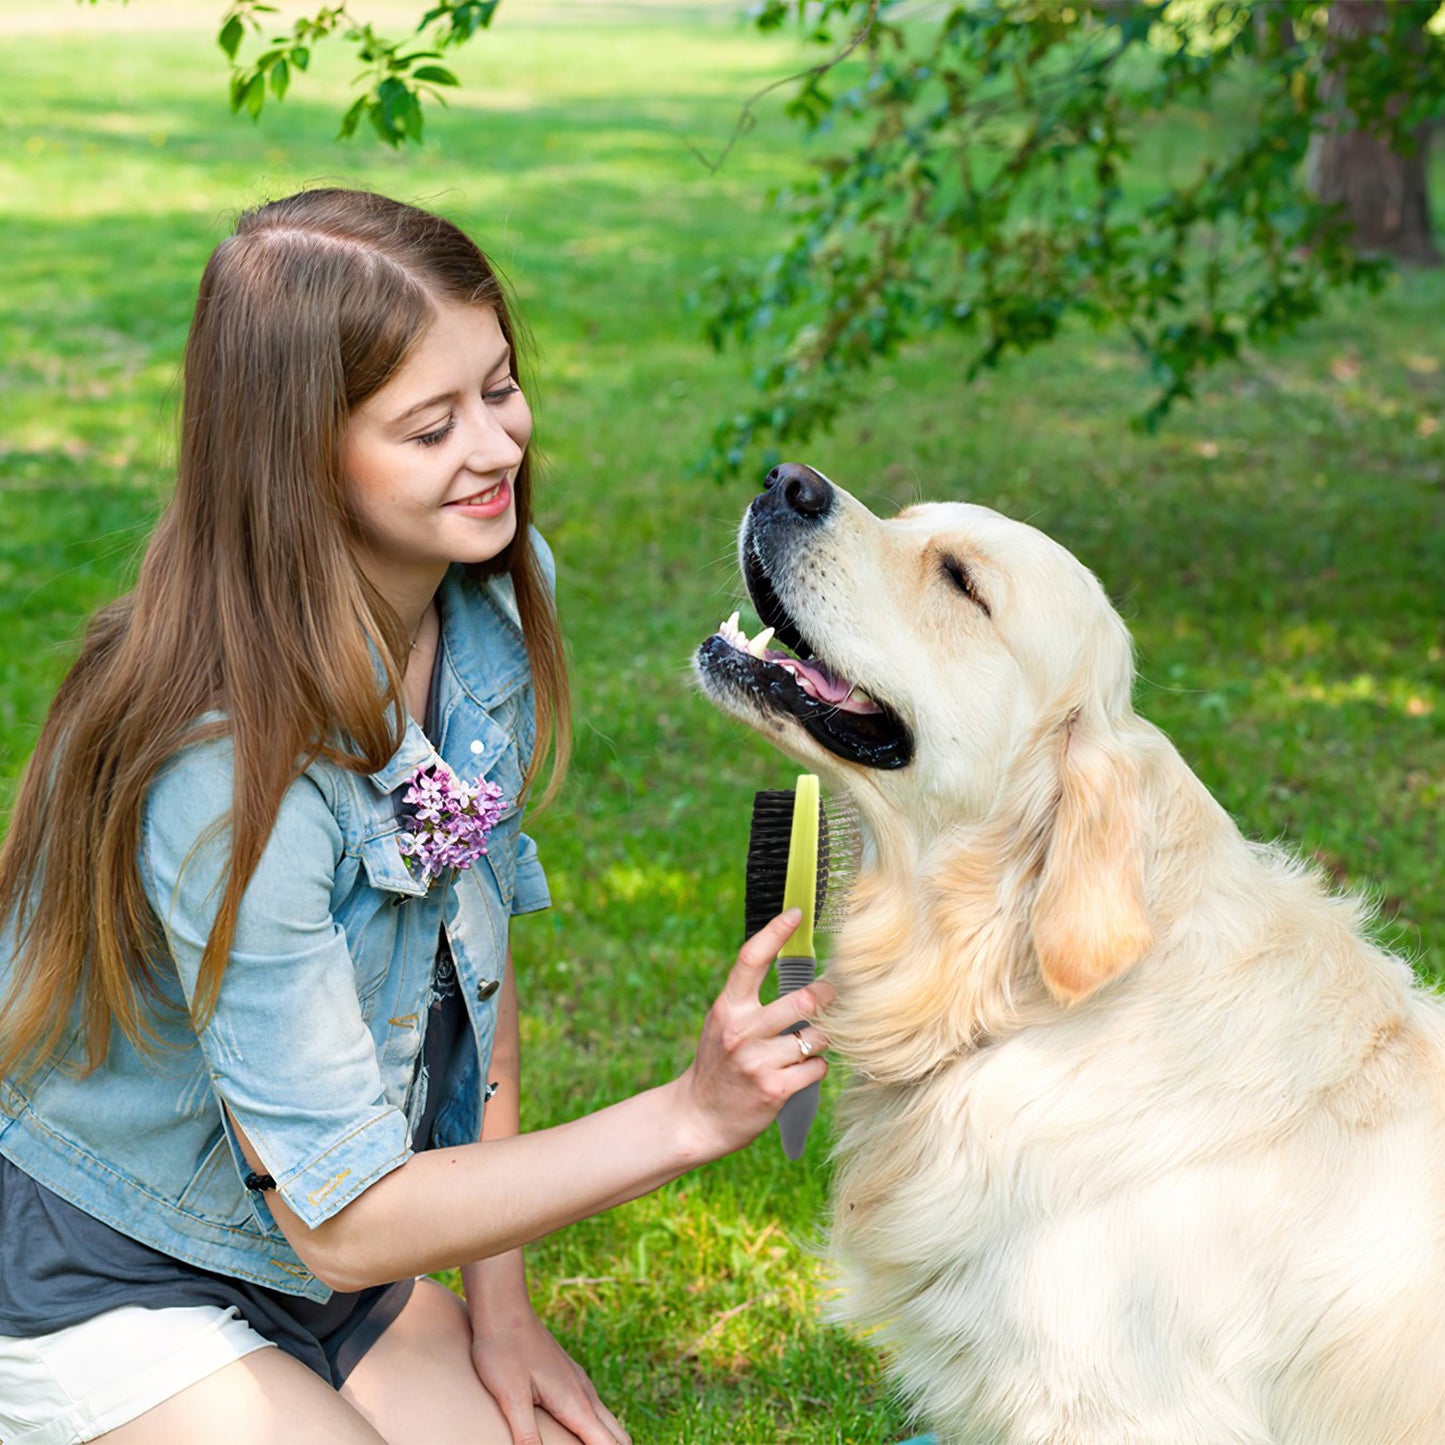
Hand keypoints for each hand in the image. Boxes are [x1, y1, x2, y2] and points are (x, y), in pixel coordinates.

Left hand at [470, 1294, 628, 1444]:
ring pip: (608, 1422)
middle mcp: (584, 1393)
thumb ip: (526, 1435)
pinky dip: (595, 1430)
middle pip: (619, 1437)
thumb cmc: (503, 1350)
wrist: (503, 1307)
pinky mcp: (568, 1376)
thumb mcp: (510, 1396)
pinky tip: (574, 1434)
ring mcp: (579, 1383)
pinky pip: (594, 1409)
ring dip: (607, 1442)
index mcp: (576, 1403)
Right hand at [674, 908, 834, 1158]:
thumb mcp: (724, 1024)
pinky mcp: (775, 1089)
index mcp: (728, 1007)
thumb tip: (799, 974)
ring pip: (817, 1037)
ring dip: (821, 1039)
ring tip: (810, 1045)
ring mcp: (758, 1061)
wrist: (697, 1118)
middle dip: (827, 996)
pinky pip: (817, 1068)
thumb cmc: (718, 1065)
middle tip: (835, 993)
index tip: (796, 913)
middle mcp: (742, 1031)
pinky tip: (801, 1072)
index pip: (751, 959)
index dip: (775, 932)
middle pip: (803, 1001)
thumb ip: (750, 1000)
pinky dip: (816, 1068)